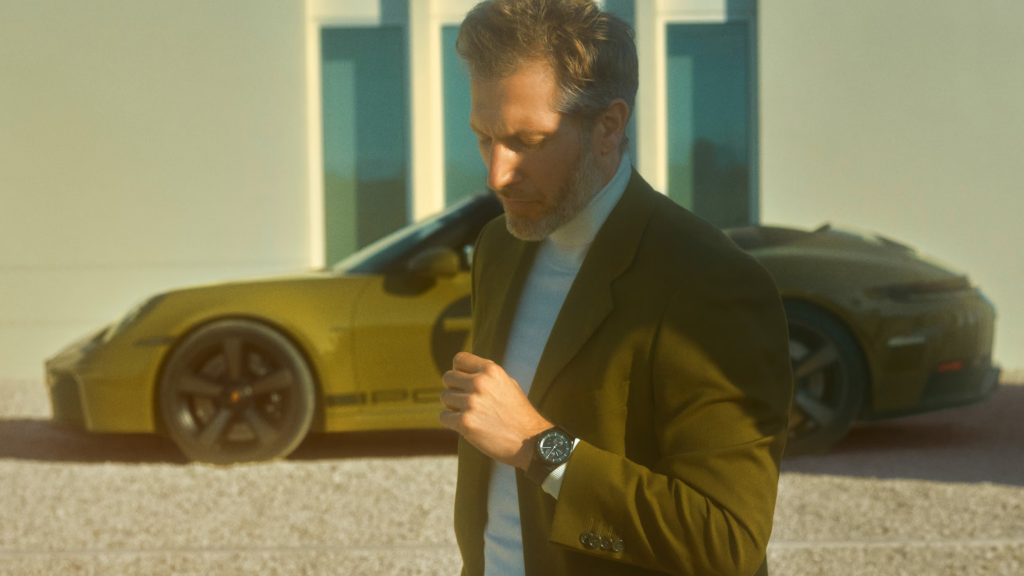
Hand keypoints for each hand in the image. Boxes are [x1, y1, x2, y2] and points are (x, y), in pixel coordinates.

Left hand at [440, 352, 551, 469]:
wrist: (529, 441)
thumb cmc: (518, 413)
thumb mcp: (507, 384)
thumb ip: (486, 375)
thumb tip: (462, 371)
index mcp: (491, 370)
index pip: (459, 359)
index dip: (458, 370)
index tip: (463, 381)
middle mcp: (480, 382)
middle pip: (448, 377)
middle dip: (454, 389)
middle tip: (466, 401)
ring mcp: (471, 402)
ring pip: (445, 397)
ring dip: (453, 406)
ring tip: (470, 414)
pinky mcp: (465, 422)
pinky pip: (444, 417)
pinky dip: (452, 422)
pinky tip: (467, 426)